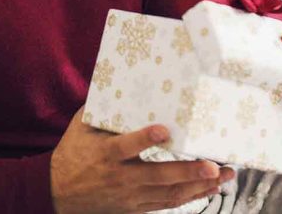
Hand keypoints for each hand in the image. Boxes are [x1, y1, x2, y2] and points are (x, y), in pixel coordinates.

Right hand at [50, 106, 235, 213]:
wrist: (59, 191)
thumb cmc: (73, 152)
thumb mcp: (80, 126)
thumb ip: (101, 108)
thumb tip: (119, 80)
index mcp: (105, 153)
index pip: (126, 146)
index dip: (145, 139)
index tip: (164, 129)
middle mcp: (120, 177)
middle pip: (157, 176)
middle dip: (187, 171)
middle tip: (212, 165)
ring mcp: (129, 195)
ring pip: (167, 194)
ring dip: (198, 186)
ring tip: (222, 176)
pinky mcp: (135, 206)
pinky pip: (166, 203)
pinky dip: (189, 197)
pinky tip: (208, 190)